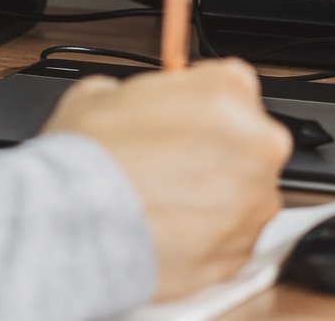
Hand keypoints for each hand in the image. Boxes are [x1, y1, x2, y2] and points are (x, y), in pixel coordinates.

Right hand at [46, 59, 290, 300]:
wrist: (77, 222)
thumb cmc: (89, 157)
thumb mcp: (104, 91)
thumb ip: (145, 96)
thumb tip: (141, 108)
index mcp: (229, 89)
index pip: (232, 87)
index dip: (201, 105)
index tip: (184, 118)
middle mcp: (257, 143)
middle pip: (246, 140)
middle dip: (214, 151)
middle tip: (168, 161)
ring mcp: (256, 200)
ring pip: (243, 191)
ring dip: (214, 194)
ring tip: (163, 200)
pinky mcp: (244, 248)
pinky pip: (233, 235)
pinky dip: (208, 234)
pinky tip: (169, 227)